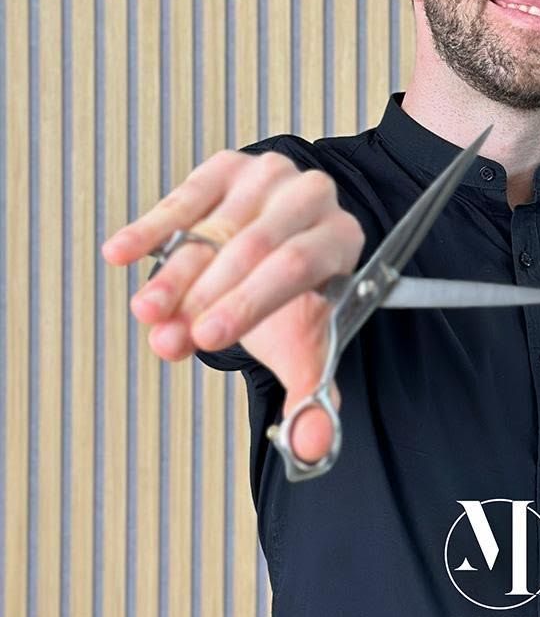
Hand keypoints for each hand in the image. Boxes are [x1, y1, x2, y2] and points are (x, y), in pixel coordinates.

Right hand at [101, 149, 365, 462]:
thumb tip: (312, 449)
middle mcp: (310, 197)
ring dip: (173, 274)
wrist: (273, 254)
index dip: (249, 302)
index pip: (297, 264)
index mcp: (340, 238)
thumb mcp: (305, 345)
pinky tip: (122, 254)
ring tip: (147, 315)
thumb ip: (312, 393)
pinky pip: (186, 196)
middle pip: (254, 244)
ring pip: (213, 227)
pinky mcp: (227, 167)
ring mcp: (268, 176)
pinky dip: (152, 229)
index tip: (206, 337)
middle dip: (205, 295)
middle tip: (166, 336)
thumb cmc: (290, 304)